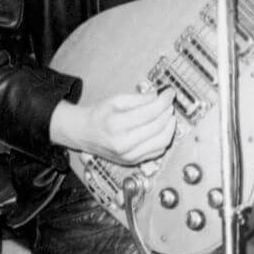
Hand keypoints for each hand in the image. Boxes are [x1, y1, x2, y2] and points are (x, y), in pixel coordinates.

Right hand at [50, 87, 176, 165]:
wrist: (83, 133)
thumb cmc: (98, 115)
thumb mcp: (114, 100)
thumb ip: (138, 98)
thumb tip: (159, 97)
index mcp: (116, 124)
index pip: (150, 112)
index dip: (164, 101)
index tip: (170, 92)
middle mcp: (123, 143)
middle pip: (158, 127)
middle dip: (168, 112)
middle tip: (168, 102)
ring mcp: (129, 155)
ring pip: (162, 141)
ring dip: (170, 126)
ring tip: (167, 115)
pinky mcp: (133, 161)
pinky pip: (158, 151)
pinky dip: (164, 138)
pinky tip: (161, 128)